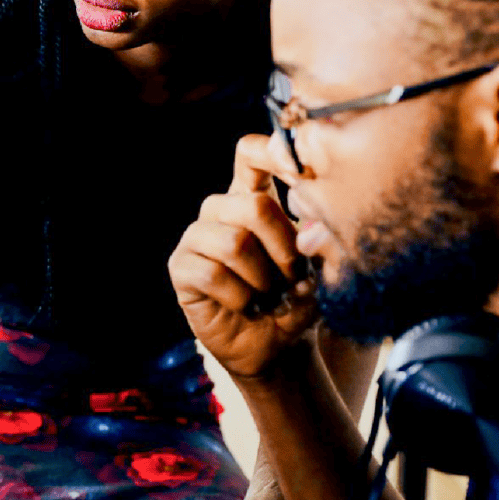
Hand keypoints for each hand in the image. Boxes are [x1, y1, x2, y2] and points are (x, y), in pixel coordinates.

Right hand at [168, 134, 317, 377]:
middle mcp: (221, 209)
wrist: (275, 347)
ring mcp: (197, 236)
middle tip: (294, 276)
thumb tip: (308, 235)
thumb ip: (315, 244)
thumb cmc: (296, 299)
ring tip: (270, 295)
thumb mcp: (317, 269)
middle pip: (254, 205)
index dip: (270, 152)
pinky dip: (240, 297)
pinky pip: (212, 273)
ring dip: (263, 279)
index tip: (298, 172)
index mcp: (252, 197)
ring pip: (235, 243)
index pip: (250, 154)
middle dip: (285, 248)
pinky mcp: (181, 266)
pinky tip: (245, 306)